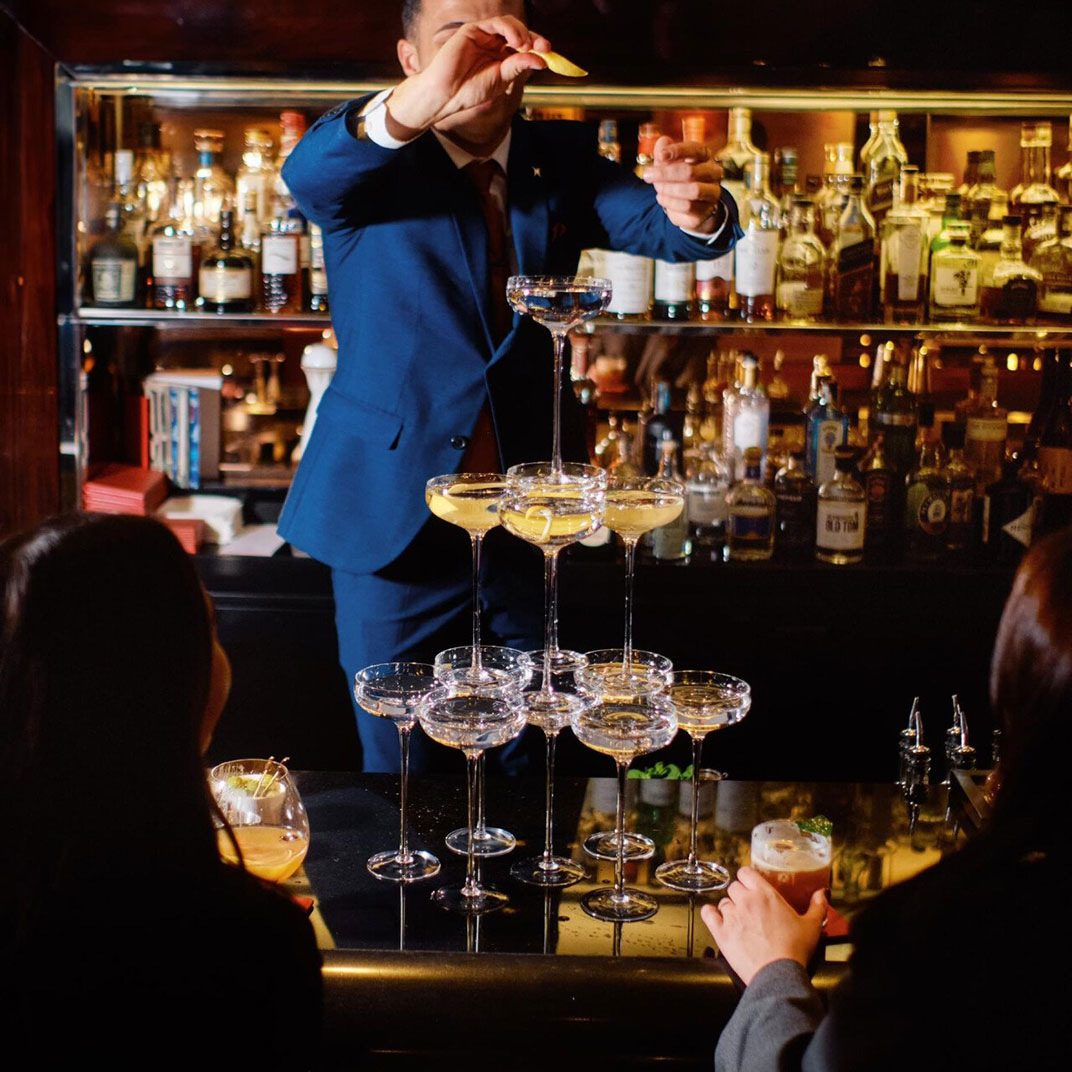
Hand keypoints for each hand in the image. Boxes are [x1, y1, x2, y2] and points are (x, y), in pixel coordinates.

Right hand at [389, 16, 549, 135]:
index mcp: (501, 57)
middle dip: (534, 38)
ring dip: (522, 32)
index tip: (550, 54)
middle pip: (519, 33)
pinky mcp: (473, 30)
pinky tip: (516, 41)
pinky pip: (495, 24)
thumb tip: (542, 60)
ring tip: (526, 45)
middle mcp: (494, 44)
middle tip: (544, 48)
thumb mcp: (502, 79)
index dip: (538, 48)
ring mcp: (484, 36)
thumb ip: (518, 66)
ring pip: (509, 25)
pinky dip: (509, 29)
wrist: (448, 93)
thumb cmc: (471, 90)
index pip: (524, 47)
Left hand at [643, 136, 723, 232]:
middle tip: (647, 175)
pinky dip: (670, 202)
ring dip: (669, 189)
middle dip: (665, 173)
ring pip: (693, 190)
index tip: (660, 155)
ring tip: (657, 189)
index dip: (678, 151)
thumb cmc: (677, 180)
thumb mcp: (668, 165)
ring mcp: (712, 192)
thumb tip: (663, 141)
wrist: (687, 208)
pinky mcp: (706, 210)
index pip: (696, 149)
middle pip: (690, 171)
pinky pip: (688, 206)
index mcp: (705, 156)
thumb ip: (664, 153)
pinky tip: (661, 198)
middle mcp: (712, 172)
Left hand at [700, 866, 826, 986]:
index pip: (746, 872)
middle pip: (734, 887)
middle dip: (740, 895)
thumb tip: (822, 893)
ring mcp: (732, 916)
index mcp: (765, 894)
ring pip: (723, 902)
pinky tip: (715, 918)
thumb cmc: (795, 950)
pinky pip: (708, 914)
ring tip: (739, 920)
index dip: (747, 878)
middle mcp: (746, 900)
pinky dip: (710, 914)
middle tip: (749, 907)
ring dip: (729, 908)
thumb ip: (817, 906)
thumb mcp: (812, 926)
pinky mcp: (721, 932)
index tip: (752, 886)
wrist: (779, 974)